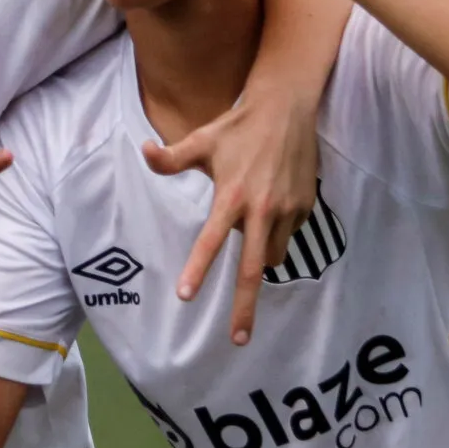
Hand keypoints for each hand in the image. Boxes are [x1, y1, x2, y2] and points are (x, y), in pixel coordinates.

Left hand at [146, 88, 319, 344]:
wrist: (288, 108)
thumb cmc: (238, 126)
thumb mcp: (200, 140)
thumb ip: (170, 157)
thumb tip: (143, 151)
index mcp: (231, 197)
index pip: (211, 241)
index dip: (198, 269)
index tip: (186, 297)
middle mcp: (261, 210)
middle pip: (252, 270)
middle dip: (244, 308)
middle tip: (238, 338)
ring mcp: (287, 212)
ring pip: (271, 255)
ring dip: (258, 258)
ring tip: (250, 227)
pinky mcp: (305, 208)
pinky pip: (287, 235)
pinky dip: (275, 233)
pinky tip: (271, 205)